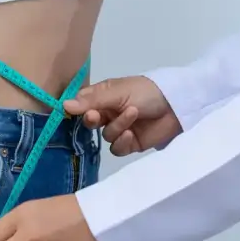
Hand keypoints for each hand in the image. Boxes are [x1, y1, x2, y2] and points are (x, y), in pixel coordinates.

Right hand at [63, 75, 181, 155]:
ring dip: (117, 127)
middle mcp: (109, 112)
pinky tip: (131, 134)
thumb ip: (92, 101)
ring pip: (106, 136)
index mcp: (104, 95)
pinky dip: (122, 142)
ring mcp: (120, 128)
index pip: (82, 104)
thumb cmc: (147, 92)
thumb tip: (63, 105)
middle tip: (97, 116)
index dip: (77, 109)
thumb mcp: (118, 92)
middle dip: (93, 120)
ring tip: (132, 115)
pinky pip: (116, 148)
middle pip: (90, 122)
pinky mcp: (131, 143)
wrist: (176, 105)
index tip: (74, 111)